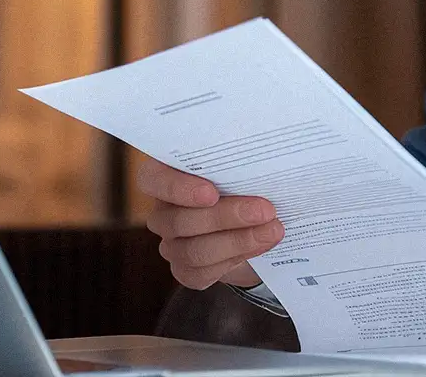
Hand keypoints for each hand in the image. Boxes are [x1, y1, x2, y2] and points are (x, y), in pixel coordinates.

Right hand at [137, 157, 283, 289]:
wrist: (260, 221)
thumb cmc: (250, 181)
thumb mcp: (247, 165)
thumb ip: (245, 159)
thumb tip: (266, 152)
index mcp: (168, 175)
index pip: (152, 179)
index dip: (176, 188)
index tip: (211, 193)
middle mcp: (164, 210)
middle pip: (178, 220)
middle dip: (226, 217)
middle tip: (265, 210)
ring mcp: (172, 243)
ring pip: (192, 251)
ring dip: (238, 241)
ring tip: (273, 229)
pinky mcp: (186, 269)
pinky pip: (201, 273)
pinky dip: (236, 259)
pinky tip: (262, 244)